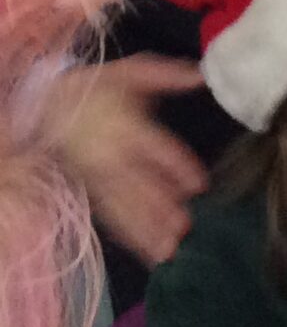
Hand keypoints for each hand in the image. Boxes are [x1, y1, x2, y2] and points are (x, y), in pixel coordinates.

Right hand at [48, 54, 208, 264]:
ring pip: (123, 206)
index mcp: (123, 125)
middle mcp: (109, 155)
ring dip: (145, 230)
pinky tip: (149, 254)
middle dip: (159, 208)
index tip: (198, 185)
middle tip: (184, 229)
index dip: (175, 165)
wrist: (45, 103)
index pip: (153, 147)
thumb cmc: (97, 88)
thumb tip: (201, 74)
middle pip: (136, 184)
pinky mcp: (91, 190)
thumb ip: (164, 74)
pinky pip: (109, 215)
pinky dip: (128, 236)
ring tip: (169, 252)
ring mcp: (98, 176)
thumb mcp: (129, 72)